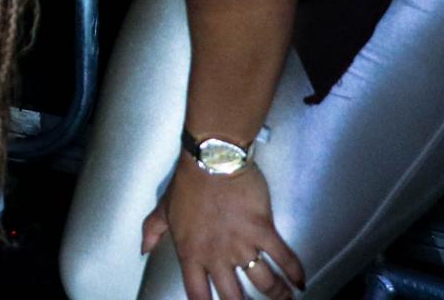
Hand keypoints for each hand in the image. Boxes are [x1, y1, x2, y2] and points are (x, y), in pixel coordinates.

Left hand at [143, 158, 305, 299]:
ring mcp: (242, 244)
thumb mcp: (163, 208)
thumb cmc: (187, 181)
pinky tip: (300, 282)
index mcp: (191, 253)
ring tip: (284, 299)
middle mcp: (217, 255)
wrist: (212, 158)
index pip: (198, 295)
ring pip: (264, 282)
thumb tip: (143, 249)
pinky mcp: (263, 230)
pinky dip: (294, 273)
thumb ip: (152, 231)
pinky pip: (283, 257)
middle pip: (234, 297)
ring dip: (277, 294)